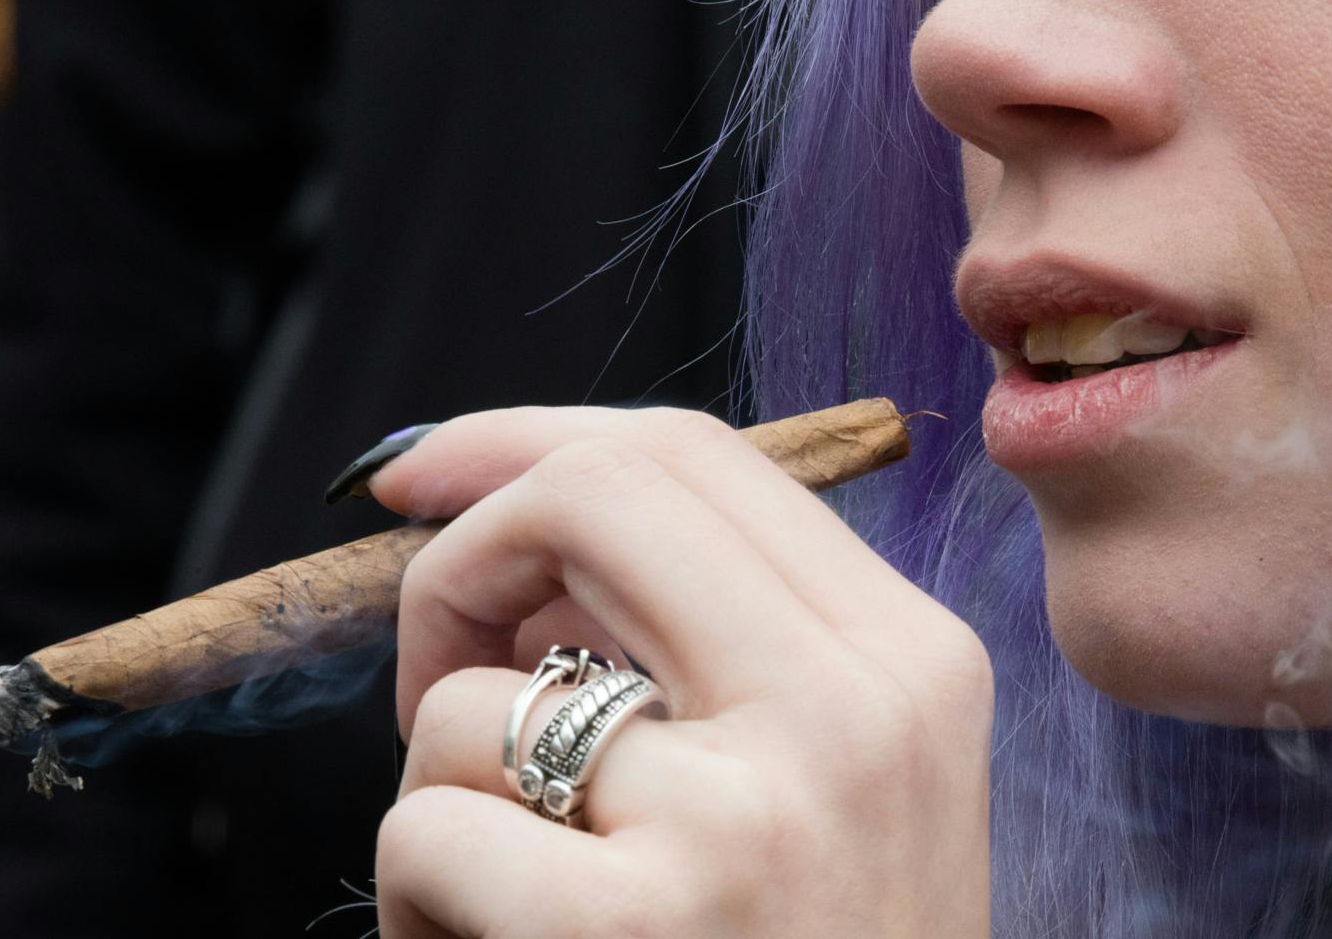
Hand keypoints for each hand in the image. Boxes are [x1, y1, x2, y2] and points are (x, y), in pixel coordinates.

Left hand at [365, 406, 992, 937]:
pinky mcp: (633, 927)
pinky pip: (429, 827)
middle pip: (589, 497)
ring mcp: (749, 818)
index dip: (525, 440)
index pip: (694, 455)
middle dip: (460, 563)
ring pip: (476, 696)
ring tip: (524, 900)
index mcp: (910, 662)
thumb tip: (515, 537)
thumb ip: (709, 650)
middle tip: (437, 661)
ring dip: (447, 796)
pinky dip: (423, 901)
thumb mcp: (827, 789)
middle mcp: (857, 712)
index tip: (422, 479)